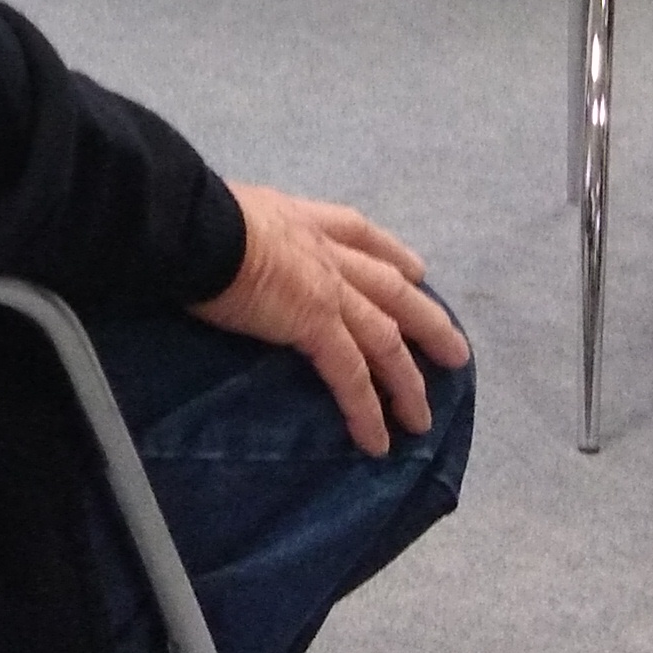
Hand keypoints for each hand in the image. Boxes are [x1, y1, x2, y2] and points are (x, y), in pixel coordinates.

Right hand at [193, 182, 467, 454]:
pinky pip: (351, 375)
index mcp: (304, 220)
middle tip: (454, 352)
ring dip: (408, 382)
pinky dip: (367, 410)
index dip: (393, 254)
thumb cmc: (199, 216)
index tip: (416, 271)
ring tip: (423, 418)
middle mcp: (327, 252)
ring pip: (386, 339)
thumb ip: (244, 231)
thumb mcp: (231, 211)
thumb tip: (226, 243)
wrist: (197, 226)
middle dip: (428, 321)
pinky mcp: (316, 326)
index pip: (361, 234)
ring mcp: (329, 290)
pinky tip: (378, 441)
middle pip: (393, 289)